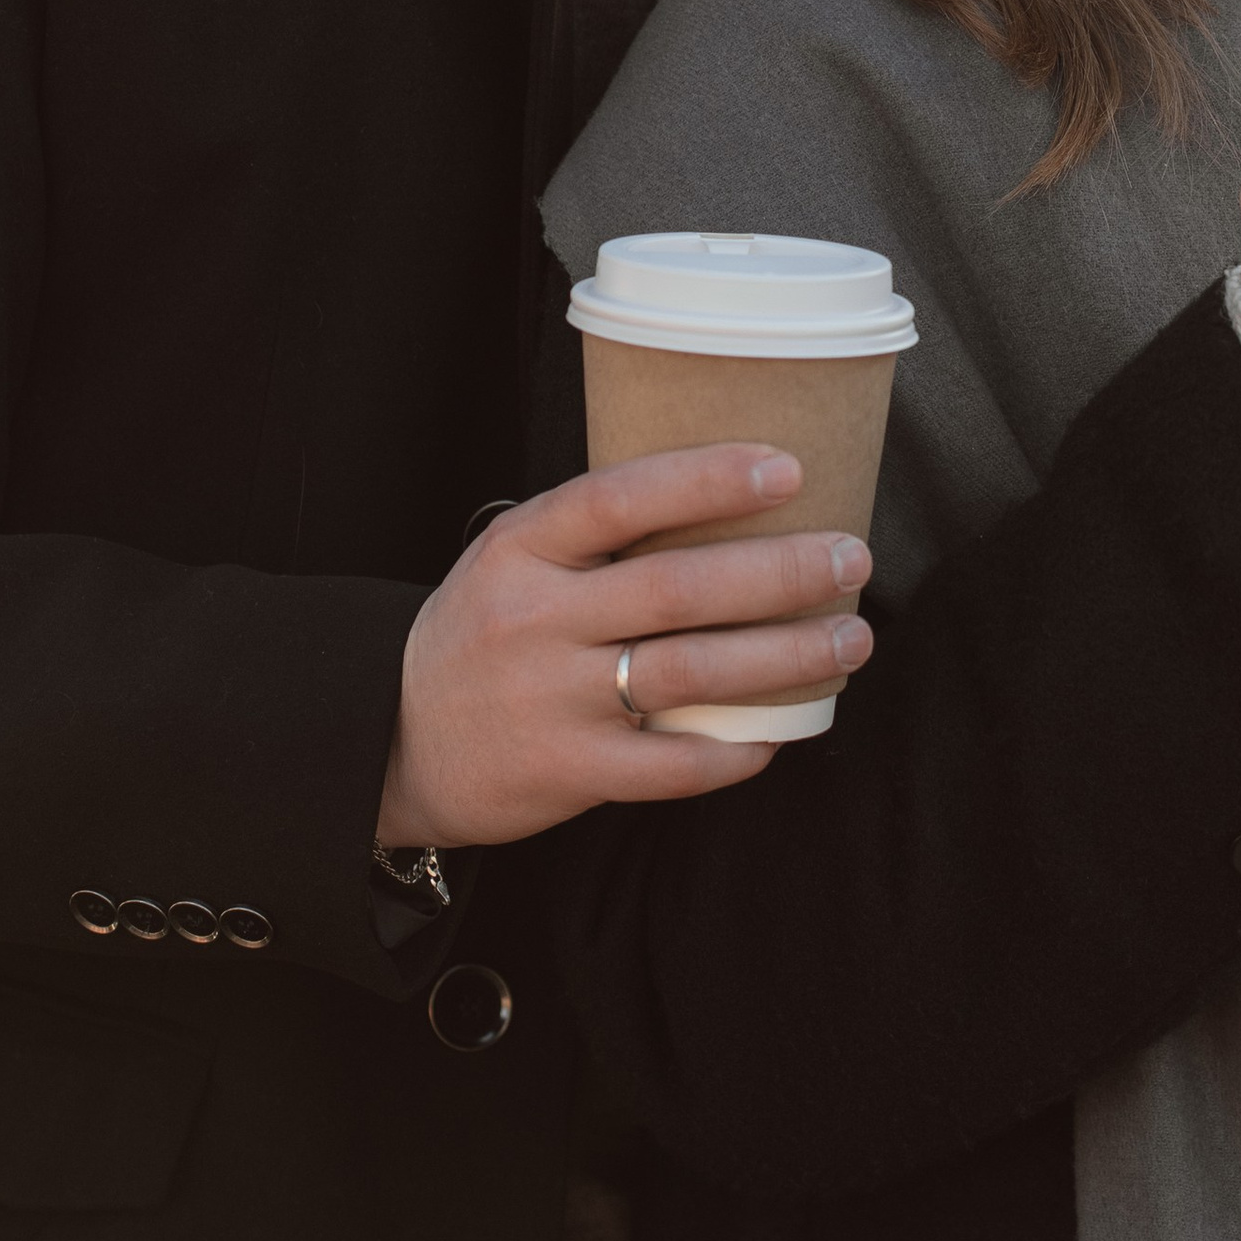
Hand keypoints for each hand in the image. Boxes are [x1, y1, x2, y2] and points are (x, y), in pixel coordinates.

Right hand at [374, 445, 874, 849]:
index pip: (619, 497)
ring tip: (850, 640)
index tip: (789, 467)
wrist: (388, 741)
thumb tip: (732, 503)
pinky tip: (782, 733)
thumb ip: (596, 539)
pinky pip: (668, 766)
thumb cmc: (481, 636)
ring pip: (689, 673)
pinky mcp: (565, 773)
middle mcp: (533, 619)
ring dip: (784, 656)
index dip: (706, 479)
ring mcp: (548, 700)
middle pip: (675, 588)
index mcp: (520, 549)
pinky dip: (733, 751)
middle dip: (780, 572)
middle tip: (852, 559)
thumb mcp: (511, 563)